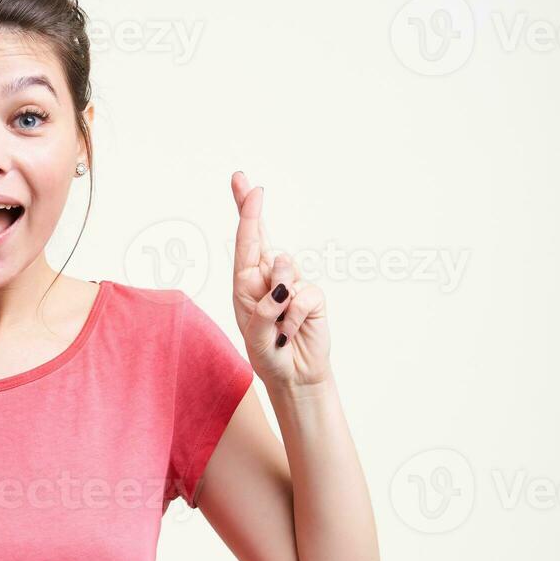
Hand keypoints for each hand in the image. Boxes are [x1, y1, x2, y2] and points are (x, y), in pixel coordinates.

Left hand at [230, 171, 331, 389]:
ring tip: (279, 328)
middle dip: (252, 208)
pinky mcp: (313, 296)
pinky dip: (294, 318)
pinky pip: (303, 296)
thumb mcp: (255, 334)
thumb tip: (285, 284)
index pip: (246, 242)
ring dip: (278, 302)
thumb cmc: (268, 354)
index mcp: (246, 282)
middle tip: (249, 184)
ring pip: (285, 270)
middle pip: (263, 235)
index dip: (247, 213)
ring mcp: (292, 283)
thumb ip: (265, 308)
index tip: (249, 188)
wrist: (293, 376)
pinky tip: (292, 332)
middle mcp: (268, 276)